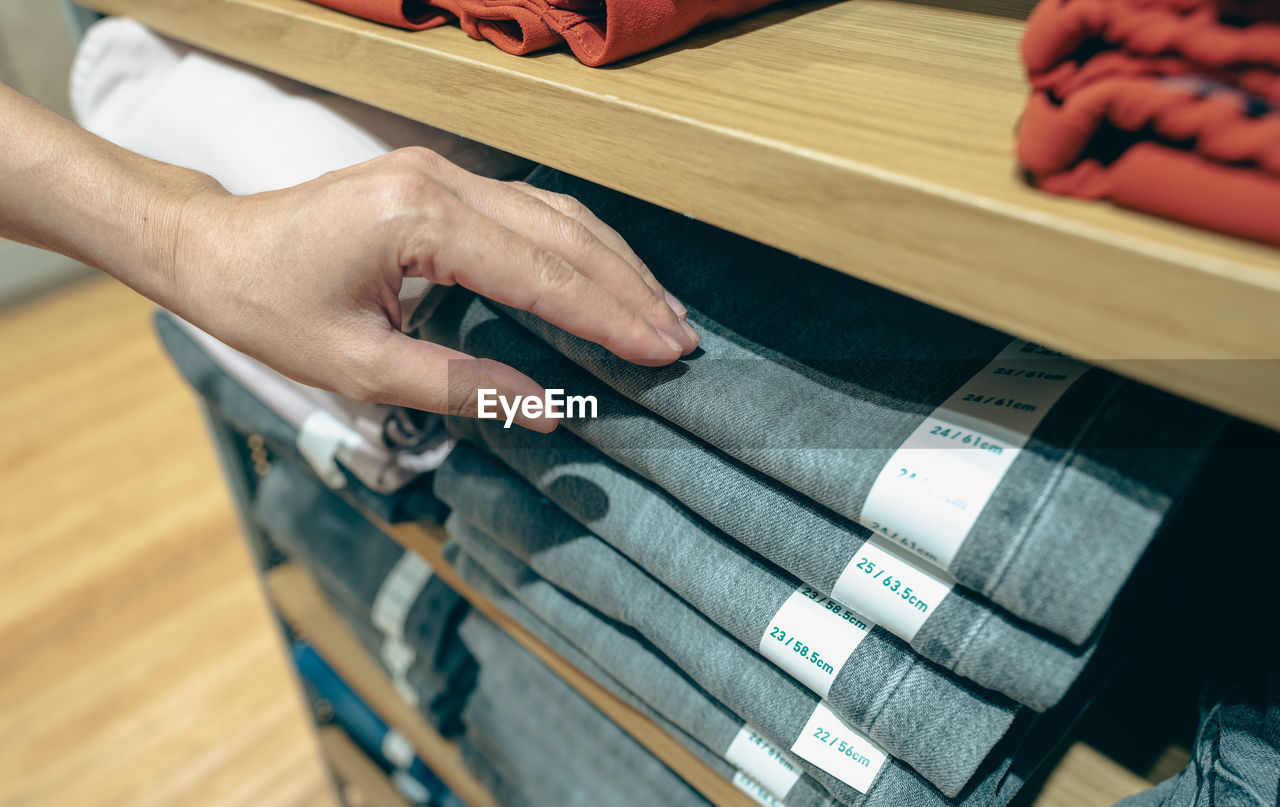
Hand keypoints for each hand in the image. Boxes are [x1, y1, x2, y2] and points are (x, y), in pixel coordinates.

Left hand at [166, 148, 697, 431]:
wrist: (212, 247)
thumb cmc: (271, 307)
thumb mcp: (361, 367)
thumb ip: (461, 385)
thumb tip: (547, 409)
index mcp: (419, 221)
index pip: (542, 273)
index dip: (609, 317)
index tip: (662, 351)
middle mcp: (441, 181)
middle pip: (563, 235)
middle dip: (628, 290)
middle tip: (680, 339)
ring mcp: (443, 172)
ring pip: (556, 214)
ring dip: (613, 264)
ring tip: (661, 312)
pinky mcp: (441, 180)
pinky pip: (529, 209)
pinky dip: (577, 246)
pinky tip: (608, 275)